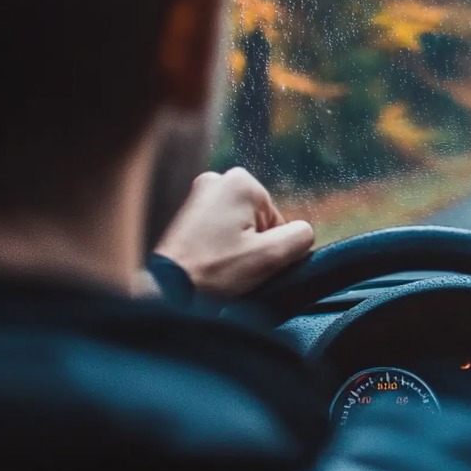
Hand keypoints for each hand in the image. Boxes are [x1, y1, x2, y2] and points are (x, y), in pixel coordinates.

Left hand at [152, 168, 314, 298]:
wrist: (168, 291)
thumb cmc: (216, 272)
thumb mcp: (271, 256)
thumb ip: (301, 237)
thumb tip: (302, 234)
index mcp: (241, 181)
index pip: (279, 222)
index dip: (271, 248)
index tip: (248, 262)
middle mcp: (219, 179)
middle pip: (259, 221)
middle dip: (253, 245)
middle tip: (234, 266)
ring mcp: (199, 194)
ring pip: (241, 227)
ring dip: (236, 248)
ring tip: (219, 266)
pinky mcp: (188, 212)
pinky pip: (221, 230)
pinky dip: (220, 247)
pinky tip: (208, 262)